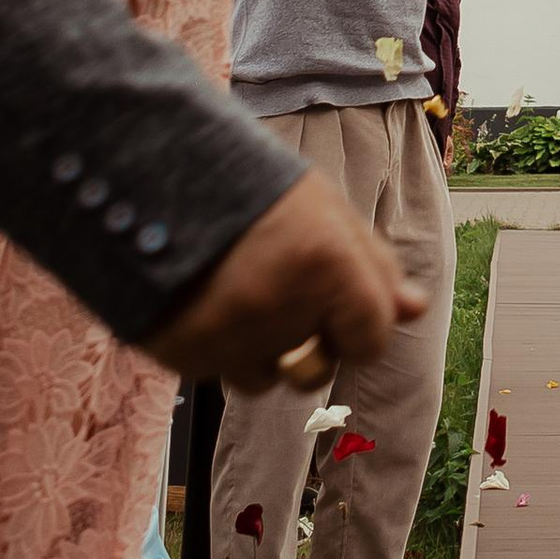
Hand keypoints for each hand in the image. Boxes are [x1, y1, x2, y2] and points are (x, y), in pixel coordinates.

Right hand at [140, 167, 420, 392]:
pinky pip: (218, 373)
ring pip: (265, 380)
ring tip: (237, 294)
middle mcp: (282, 307)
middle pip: (317, 371)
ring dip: (261, 352)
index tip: (344, 311)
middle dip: (312, 348)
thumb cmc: (250, 191)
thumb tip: (415, 309)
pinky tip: (203, 300)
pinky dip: (217, 347)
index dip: (363, 330)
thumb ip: (373, 264)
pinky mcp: (183, 354)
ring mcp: (230, 336)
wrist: (144, 178)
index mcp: (327, 262)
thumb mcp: (321, 211)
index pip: (372, 339)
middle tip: (285, 300)